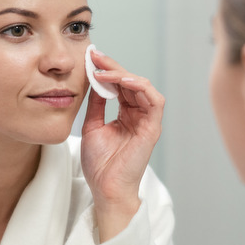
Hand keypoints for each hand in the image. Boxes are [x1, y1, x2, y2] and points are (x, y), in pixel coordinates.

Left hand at [80, 49, 164, 241]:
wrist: (105, 188)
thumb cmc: (99, 163)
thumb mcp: (92, 126)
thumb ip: (95, 104)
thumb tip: (92, 80)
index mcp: (126, 114)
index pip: (120, 85)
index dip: (107, 70)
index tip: (90, 58)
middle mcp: (139, 115)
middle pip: (130, 82)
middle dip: (113, 67)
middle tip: (96, 56)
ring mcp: (147, 121)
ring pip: (143, 87)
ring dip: (123, 75)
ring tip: (104, 70)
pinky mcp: (152, 129)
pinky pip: (154, 101)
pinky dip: (141, 87)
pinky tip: (122, 81)